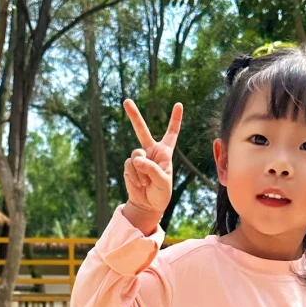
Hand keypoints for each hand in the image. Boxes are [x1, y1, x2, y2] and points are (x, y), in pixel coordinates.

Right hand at [122, 99, 181, 231]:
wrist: (147, 205)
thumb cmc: (160, 193)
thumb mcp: (163, 182)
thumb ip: (151, 169)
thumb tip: (136, 159)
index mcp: (165, 152)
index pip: (172, 133)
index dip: (175, 119)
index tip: (178, 104)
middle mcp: (151, 151)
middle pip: (142, 130)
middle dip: (134, 116)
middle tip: (126, 101)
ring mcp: (139, 157)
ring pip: (136, 154)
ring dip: (142, 171)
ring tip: (146, 183)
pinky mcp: (129, 165)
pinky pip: (130, 166)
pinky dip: (135, 176)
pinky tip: (139, 184)